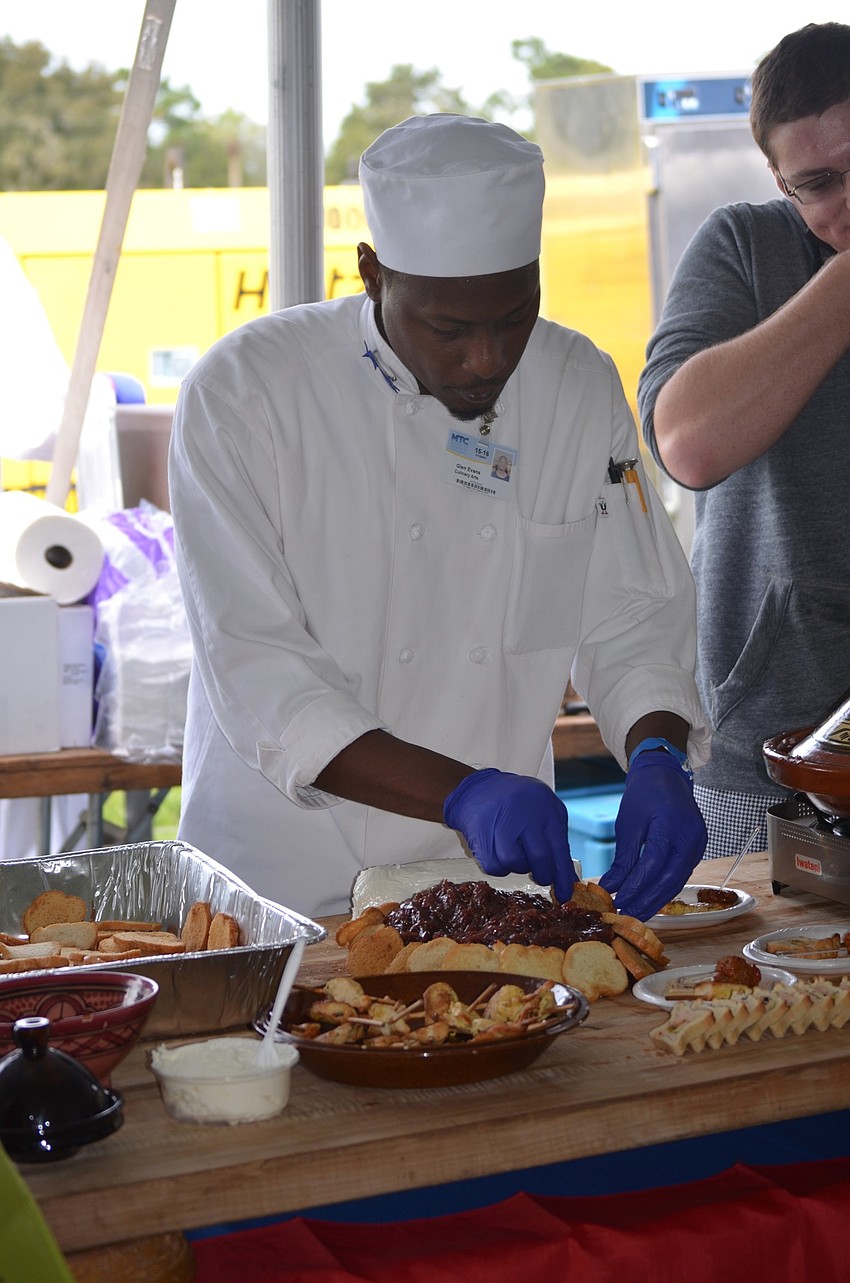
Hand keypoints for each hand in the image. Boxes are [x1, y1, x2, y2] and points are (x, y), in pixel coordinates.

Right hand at [443, 768, 575, 902]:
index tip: (565, 895)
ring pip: (515, 864)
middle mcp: (525, 816)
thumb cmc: (520, 802)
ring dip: (518, 866)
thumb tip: (568, 879)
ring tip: (516, 852)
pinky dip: (499, 866)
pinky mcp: (481, 834)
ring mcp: (501, 824)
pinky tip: (500, 852)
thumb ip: (558, 840)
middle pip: (539, 859)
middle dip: (542, 874)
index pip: (560, 850)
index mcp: (546, 810)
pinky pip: (494, 866)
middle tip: (540, 874)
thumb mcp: (547, 809)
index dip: (563, 877)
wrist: (480, 788)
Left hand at [600, 750, 706, 919]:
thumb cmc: (644, 794)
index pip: (653, 863)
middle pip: (670, 878)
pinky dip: (665, 888)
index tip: (618, 901)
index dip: (636, 886)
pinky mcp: (698, 848)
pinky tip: (650, 898)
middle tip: (627, 914)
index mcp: (671, 824)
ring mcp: (699, 843)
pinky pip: (681, 873)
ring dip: (657, 898)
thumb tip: (610, 887)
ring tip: (636, 911)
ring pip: (678, 880)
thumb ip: (623, 858)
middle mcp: (691, 836)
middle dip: (647, 900)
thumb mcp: (628, 823)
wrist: (665, 774)